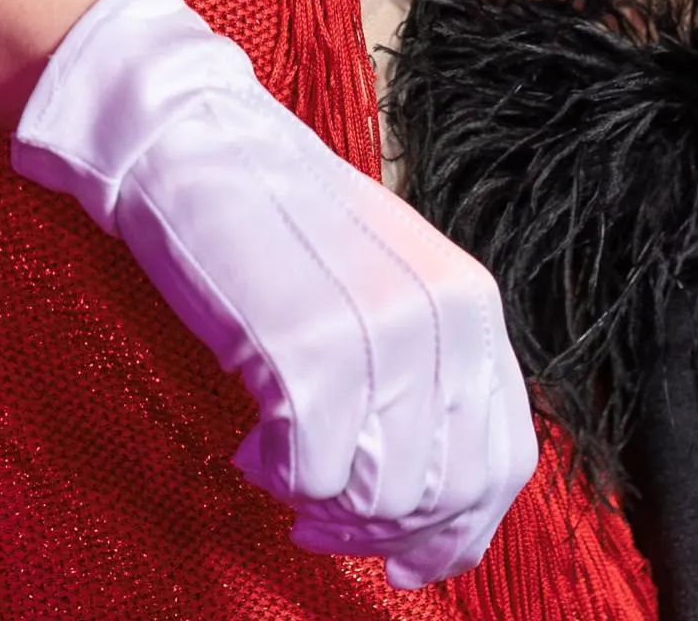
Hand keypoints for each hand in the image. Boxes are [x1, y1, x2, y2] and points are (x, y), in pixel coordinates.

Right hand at [12, 0, 536, 587]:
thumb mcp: (389, 277)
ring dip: (324, 505)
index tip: (407, 557)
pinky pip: (309, 475)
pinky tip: (252, 444)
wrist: (193, 140)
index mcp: (469, 297)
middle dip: (383, 529)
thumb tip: (443, 490)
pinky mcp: (304, 353)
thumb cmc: (279, 215)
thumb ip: (431, 364)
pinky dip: (275, 476)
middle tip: (321, 519)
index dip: (458, 530)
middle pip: (445, 492)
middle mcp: (439, 317)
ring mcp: (376, 334)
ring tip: (282, 465)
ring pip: (380, 494)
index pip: (504, 460)